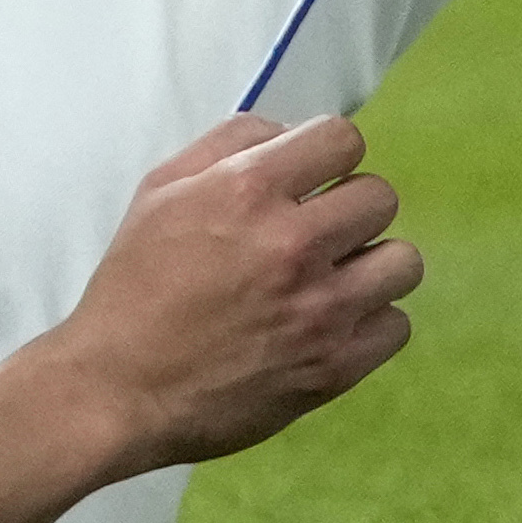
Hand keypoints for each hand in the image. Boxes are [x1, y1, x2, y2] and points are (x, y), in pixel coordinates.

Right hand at [36, 114, 420, 476]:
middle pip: (380, 197)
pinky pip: (397, 324)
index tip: (311, 179)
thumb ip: (229, 144)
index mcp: (248, 190)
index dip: (328, 155)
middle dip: (349, 207)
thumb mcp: (161, 190)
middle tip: (317, 233)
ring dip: (371, 263)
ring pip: (403, 261)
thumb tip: (289, 133)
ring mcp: (320, 311)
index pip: (344, 139)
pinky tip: (332, 324)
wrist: (118, 389)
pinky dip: (371, 321)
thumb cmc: (133, 285)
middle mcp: (293, 244)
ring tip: (334, 279)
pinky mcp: (333, 368)